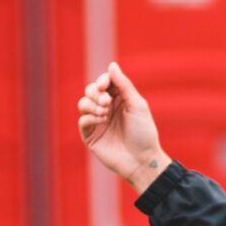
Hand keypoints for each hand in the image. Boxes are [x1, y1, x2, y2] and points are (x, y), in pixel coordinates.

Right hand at [77, 61, 170, 190]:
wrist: (142, 160)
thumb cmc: (144, 133)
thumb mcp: (137, 105)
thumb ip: (123, 85)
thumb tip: (111, 65)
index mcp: (119, 99)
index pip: (104, 82)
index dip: (102, 80)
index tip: (104, 85)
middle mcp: (107, 108)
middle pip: (90, 90)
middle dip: (96, 93)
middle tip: (106, 103)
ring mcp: (98, 122)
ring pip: (83, 103)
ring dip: (92, 104)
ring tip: (104, 112)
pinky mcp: (90, 135)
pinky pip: (82, 120)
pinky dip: (90, 117)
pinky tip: (101, 121)